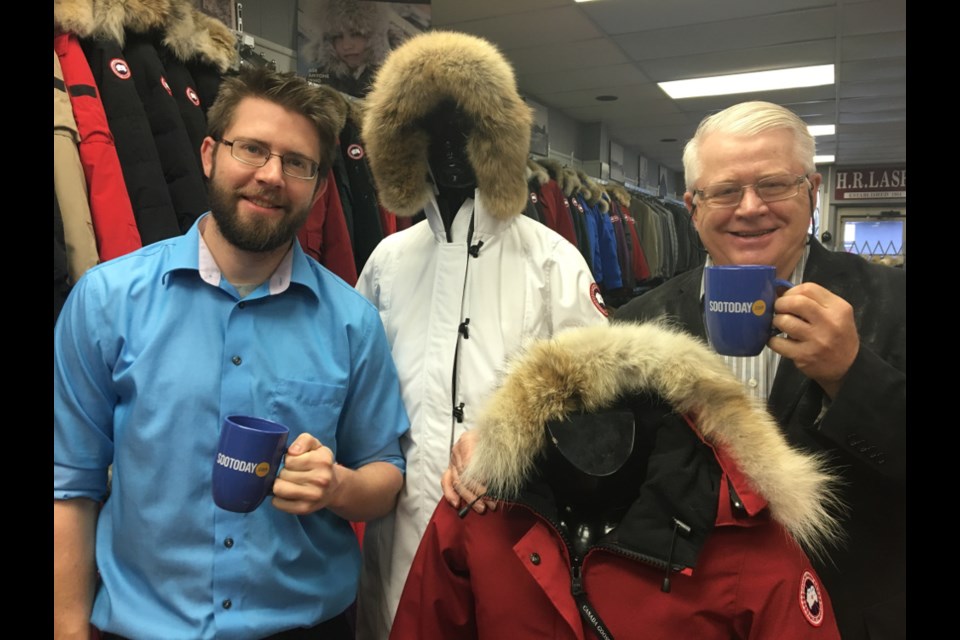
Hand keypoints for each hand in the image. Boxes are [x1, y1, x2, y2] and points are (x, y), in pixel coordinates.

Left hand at [272, 433, 340, 514]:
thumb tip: (292, 452)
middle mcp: (321, 479)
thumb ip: (304, 441)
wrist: (333, 487)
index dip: (288, 459)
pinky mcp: (305, 509)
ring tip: (287, 482)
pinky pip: (278, 503)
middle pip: (282, 474)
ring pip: (279, 489)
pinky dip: (278, 498)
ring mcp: (313, 496)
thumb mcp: (316, 446)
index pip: (290, 460)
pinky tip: (287, 494)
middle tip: (291, 473)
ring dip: (279, 485)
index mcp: (323, 461)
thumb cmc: (320, 464)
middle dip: (283, 472)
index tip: (294, 462)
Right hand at [441, 430, 495, 514]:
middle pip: (465, 476)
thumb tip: (494, 476)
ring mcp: (452, 461)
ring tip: (482, 507)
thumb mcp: (497, 442)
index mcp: (467, 441)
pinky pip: (446, 482)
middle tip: (492, 503)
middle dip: (479, 492)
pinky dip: (450, 494)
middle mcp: (457, 451)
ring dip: (470, 497)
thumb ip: (495, 456)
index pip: (471, 464)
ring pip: (457, 482)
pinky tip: (456, 503)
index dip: (480, 478)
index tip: (490, 488)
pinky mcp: (450, 469)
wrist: (488, 433)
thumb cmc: (492, 438)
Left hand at [768, 282, 859, 398]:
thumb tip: (780, 290)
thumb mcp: (836, 314)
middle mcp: (829, 322)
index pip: (809, 289)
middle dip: (781, 303)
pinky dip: (772, 340)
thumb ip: (814, 301)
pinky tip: (777, 340)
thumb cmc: (838, 336)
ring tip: (780, 324)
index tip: (788, 298)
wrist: (848, 366)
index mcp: (838, 308)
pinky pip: (778, 343)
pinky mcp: (804, 356)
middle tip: (779, 309)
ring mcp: (816, 340)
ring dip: (776, 321)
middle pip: (796, 302)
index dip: (792, 291)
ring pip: (785, 321)